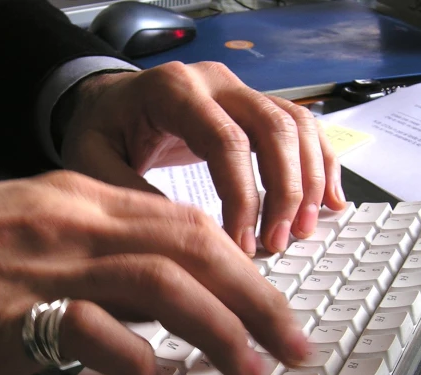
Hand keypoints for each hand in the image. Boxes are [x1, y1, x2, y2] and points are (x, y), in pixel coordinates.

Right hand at [0, 171, 305, 374]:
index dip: (242, 265)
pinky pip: (92, 330)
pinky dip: (135, 359)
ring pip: (160, 283)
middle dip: (255, 297)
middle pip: (191, 247)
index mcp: (80, 201)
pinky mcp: (10, 313)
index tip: (271, 304)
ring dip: (219, 329)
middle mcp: (72, 223)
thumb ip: (98, 259)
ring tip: (250, 372)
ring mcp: (43, 265)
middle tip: (292, 342)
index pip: (184, 223)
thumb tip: (160, 306)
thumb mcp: (35, 237)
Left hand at [59, 62, 345, 254]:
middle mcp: (216, 82)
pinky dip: (322, 164)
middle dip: (285, 192)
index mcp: (174, 90)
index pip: (226, 141)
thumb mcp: (91, 163)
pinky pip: (302, 127)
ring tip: (303, 230)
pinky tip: (329, 201)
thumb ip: (129, 194)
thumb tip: (185, 239)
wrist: (107, 105)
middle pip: (274, 129)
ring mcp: (240, 91)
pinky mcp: (253, 108)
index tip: (242, 247)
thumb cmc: (99, 132)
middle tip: (278, 243)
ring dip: (309, 181)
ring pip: (297, 126)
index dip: (242, 198)